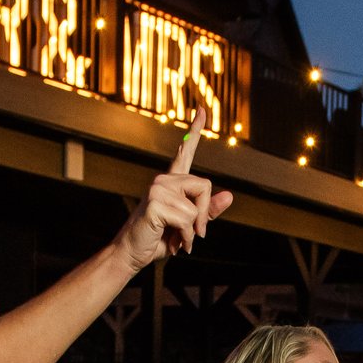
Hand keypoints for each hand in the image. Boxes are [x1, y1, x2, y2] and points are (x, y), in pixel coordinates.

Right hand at [114, 117, 232, 269]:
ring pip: (197, 207)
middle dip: (204, 214)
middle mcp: (164, 180)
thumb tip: (230, 195)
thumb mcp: (189, 226)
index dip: (195, 130)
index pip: (185, 152)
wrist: (132, 254)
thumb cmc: (159, 240)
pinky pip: (187, 219)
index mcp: (172, 182)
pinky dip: (185, 236)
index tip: (202, 109)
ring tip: (178, 239)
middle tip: (194, 234)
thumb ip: (207, 212)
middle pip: (205, 186)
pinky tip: (174, 242)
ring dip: (192, 230)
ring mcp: (158, 189)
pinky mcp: (155, 202)